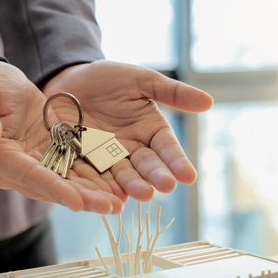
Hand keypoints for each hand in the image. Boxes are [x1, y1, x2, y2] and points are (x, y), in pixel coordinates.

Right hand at [0, 59, 123, 213]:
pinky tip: (118, 186)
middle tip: (111, 208)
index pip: (28, 175)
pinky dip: (96, 179)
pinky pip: (76, 170)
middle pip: (53, 187)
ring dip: (93, 195)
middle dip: (83, 199)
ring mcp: (37, 164)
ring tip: (119, 204)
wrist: (2, 86)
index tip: (77, 201)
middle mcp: (18, 168)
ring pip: (69, 183)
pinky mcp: (53, 156)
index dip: (53, 188)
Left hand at [43, 60, 213, 200]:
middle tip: (165, 187)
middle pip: (145, 166)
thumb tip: (209, 102)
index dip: (177, 162)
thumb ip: (172, 93)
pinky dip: (99, 187)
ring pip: (121, 176)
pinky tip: (107, 198)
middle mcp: (132, 149)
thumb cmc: (108, 78)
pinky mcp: (82, 162)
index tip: (189, 176)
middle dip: (155, 176)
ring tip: (140, 195)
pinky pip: (90, 176)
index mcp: (150, 131)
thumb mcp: (142, 81)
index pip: (167, 148)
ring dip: (130, 186)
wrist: (68, 80)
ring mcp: (106, 158)